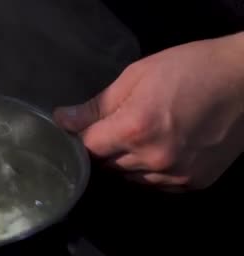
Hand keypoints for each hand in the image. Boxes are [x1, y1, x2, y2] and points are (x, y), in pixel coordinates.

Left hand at [54, 33, 243, 191]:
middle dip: (106, 147)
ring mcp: (176, 175)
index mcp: (134, 129)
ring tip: (145, 135)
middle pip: (107, 165)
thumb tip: (63, 120)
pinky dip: (153, 171)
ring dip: (128, 162)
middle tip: (120, 125)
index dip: (82, 136)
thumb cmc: (191, 68)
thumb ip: (97, 105)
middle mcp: (153, 158)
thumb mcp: (137, 76)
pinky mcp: (195, 183)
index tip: (86, 127)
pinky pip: (158, 185)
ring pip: (130, 178)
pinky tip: (164, 148)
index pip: (87, 147)